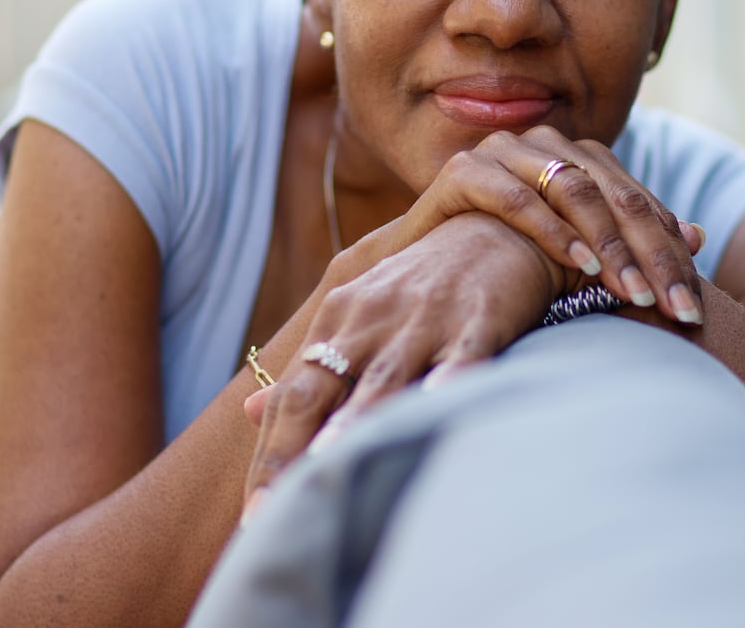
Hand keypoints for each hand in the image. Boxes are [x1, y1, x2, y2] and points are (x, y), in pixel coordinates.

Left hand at [242, 212, 555, 507]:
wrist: (496, 227)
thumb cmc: (424, 284)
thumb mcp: (358, 314)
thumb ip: (308, 367)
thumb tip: (248, 413)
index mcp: (337, 319)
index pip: (291, 396)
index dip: (269, 455)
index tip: (251, 517)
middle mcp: (371, 318)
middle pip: (320, 390)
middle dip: (292, 452)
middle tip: (270, 512)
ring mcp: (424, 318)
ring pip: (382, 376)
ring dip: (354, 420)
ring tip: (328, 463)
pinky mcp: (478, 319)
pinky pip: (461, 355)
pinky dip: (448, 380)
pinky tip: (436, 405)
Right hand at [372, 125, 706, 325]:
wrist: (420, 268)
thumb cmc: (502, 261)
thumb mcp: (576, 253)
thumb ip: (629, 240)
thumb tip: (699, 235)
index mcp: (577, 158)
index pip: (638, 202)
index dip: (670, 252)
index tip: (694, 305)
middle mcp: (544, 144)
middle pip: (614, 195)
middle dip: (650, 255)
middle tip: (675, 306)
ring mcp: (502, 151)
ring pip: (572, 190)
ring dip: (608, 245)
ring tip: (633, 291)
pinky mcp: (462, 171)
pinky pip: (515, 196)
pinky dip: (551, 230)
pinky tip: (580, 264)